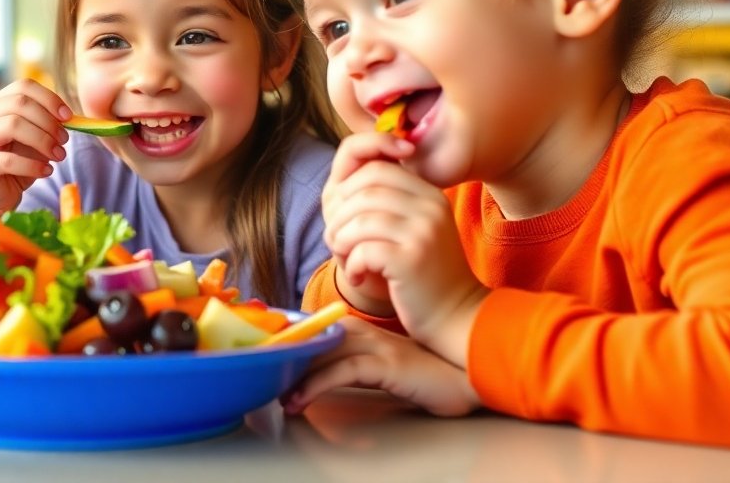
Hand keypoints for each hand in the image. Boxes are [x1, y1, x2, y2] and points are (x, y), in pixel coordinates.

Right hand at [0, 79, 70, 215]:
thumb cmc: (17, 164)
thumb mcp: (34, 140)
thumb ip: (46, 125)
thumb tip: (69, 117)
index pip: (23, 86)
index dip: (49, 98)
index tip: (68, 116)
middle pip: (19, 103)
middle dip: (48, 121)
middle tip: (64, 139)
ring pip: (12, 126)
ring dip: (43, 140)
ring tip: (59, 155)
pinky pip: (8, 160)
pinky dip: (33, 165)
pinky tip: (46, 171)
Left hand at [281, 317, 481, 417]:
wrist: (468, 378)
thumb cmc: (424, 375)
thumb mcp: (378, 366)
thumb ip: (349, 364)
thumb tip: (314, 376)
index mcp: (357, 329)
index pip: (310, 333)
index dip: (286, 346)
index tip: (263, 361)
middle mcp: (362, 331)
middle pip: (310, 341)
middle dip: (283, 361)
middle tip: (262, 381)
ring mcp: (375, 345)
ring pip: (321, 354)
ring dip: (293, 376)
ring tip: (276, 397)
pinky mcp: (386, 363)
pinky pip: (341, 372)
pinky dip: (315, 386)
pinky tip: (300, 400)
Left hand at [324, 132, 487, 363]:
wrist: (457, 316)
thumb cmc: (423, 275)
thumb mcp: (412, 229)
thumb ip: (388, 202)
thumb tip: (342, 181)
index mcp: (429, 194)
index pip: (376, 166)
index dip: (347, 187)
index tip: (344, 217)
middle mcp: (430, 206)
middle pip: (363, 188)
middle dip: (338, 214)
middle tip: (337, 240)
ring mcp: (423, 232)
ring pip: (359, 218)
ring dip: (341, 241)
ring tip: (346, 259)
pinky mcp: (412, 260)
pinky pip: (363, 249)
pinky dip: (352, 264)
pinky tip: (359, 276)